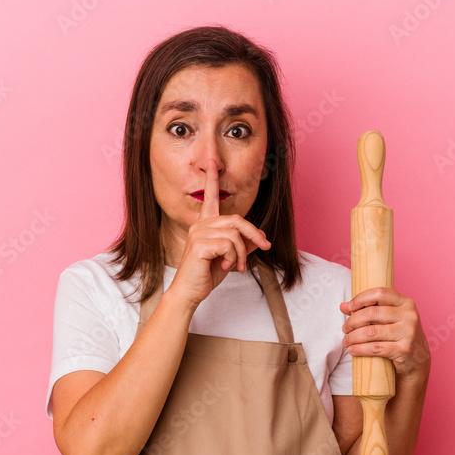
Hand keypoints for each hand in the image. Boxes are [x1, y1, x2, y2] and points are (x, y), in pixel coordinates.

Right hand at [168, 160, 270, 305]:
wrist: (189, 292)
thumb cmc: (206, 275)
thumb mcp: (230, 258)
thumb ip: (243, 245)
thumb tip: (260, 238)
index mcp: (205, 224)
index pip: (210, 198)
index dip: (211, 180)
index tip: (212, 162)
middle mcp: (200, 224)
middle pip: (237, 220)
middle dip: (255, 234)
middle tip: (264, 248)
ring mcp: (199, 233)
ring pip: (235, 234)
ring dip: (242, 253)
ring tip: (238, 266)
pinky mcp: (200, 244)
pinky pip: (229, 245)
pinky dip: (234, 258)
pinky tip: (226, 267)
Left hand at [340, 287, 430, 381]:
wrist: (418, 361)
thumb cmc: (399, 336)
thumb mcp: (389, 319)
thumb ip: (369, 310)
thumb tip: (343, 306)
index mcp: (406, 303)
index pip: (380, 293)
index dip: (361, 298)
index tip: (348, 307)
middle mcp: (409, 316)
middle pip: (372, 313)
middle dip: (353, 321)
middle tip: (345, 328)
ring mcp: (408, 333)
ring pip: (371, 331)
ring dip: (353, 337)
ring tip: (346, 341)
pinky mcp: (404, 350)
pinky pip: (376, 348)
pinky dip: (360, 349)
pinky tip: (352, 350)